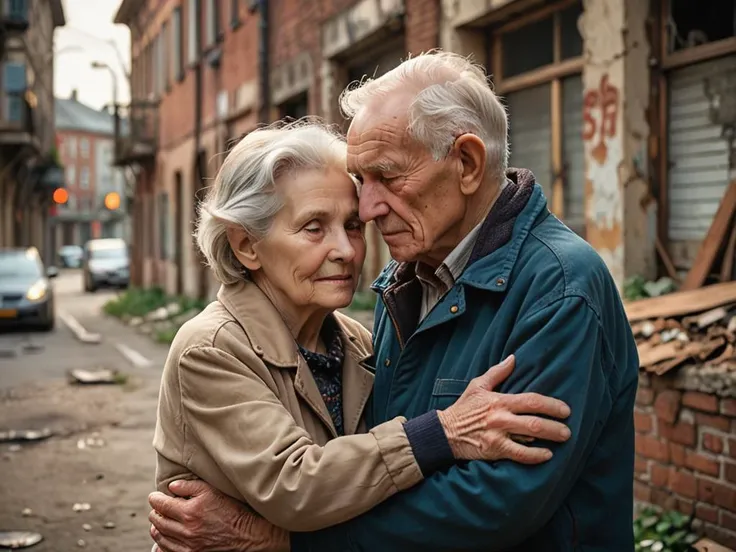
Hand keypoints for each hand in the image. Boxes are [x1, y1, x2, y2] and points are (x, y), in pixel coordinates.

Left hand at [148, 479, 288, 551]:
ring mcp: (187, 545)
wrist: (245, 534)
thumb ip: (190, 486)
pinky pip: (166, 550)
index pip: (160, 504)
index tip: (155, 496)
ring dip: (157, 526)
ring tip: (161, 519)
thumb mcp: (212, 491)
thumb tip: (171, 486)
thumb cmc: (230, 509)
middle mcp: (186, 530)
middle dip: (155, 511)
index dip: (155, 498)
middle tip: (159, 506)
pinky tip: (166, 535)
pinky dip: (162, 542)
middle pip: (157, 520)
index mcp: (190, 511)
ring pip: (159, 536)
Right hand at [437, 355, 571, 463]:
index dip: (552, 405)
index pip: (532, 400)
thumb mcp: (477, 386)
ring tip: (563, 439)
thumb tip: (513, 358)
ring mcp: (498, 435)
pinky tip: (546, 455)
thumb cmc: (463, 408)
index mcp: (499, 400)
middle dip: (556, 425)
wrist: (445, 433)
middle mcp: (500, 417)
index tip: (565, 410)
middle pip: (535, 421)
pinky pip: (519, 455)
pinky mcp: (494, 450)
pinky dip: (535, 456)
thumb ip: (497, 373)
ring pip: (530, 437)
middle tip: (568, 429)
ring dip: (550, 439)